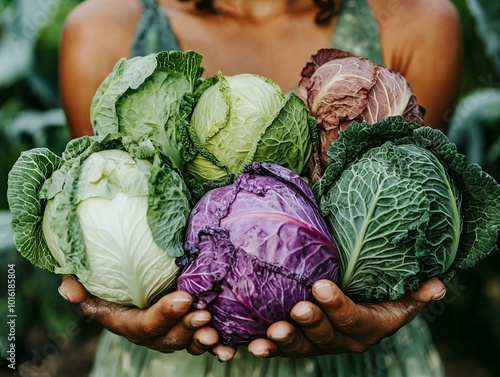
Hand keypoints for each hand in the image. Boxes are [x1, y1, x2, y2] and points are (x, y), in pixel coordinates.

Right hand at [58, 276, 235, 360]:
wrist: (136, 275)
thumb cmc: (113, 274)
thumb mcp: (93, 277)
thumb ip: (80, 283)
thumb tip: (68, 289)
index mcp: (126, 321)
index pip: (144, 324)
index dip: (163, 315)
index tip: (183, 298)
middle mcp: (149, 332)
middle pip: (169, 338)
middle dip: (187, 328)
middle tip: (204, 313)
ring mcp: (170, 333)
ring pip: (187, 343)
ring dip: (203, 340)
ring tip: (217, 332)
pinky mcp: (188, 329)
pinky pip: (203, 342)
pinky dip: (217, 347)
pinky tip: (229, 347)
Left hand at [247, 277, 445, 357]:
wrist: (355, 309)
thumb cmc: (377, 297)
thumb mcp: (398, 296)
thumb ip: (414, 293)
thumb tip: (437, 284)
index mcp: (368, 328)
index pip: (353, 319)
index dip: (338, 307)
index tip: (321, 286)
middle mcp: (343, 341)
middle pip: (326, 336)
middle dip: (312, 324)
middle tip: (298, 308)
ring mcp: (318, 344)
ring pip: (302, 347)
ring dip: (286, 341)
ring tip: (272, 332)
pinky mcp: (298, 343)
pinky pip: (281, 349)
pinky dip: (267, 348)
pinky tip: (252, 344)